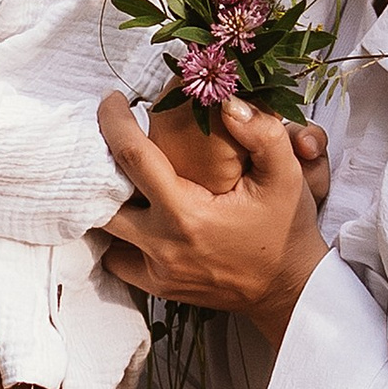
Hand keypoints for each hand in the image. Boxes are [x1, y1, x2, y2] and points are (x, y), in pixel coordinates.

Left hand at [95, 94, 328, 346]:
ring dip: (104, 202)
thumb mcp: (286, 175)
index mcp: (188, 214)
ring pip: (104, 232)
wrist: (290, 288)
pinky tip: (133, 215)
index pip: (133, 157)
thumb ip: (262, 133)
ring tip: (117, 175)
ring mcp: (158, 270)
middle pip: (102, 199)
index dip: (113, 122)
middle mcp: (164, 245)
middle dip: (96, 165)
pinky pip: (118, 259)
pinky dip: (117, 237)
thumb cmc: (286, 230)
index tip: (112, 100)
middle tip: (108, 140)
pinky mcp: (159, 286)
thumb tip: (227, 102)